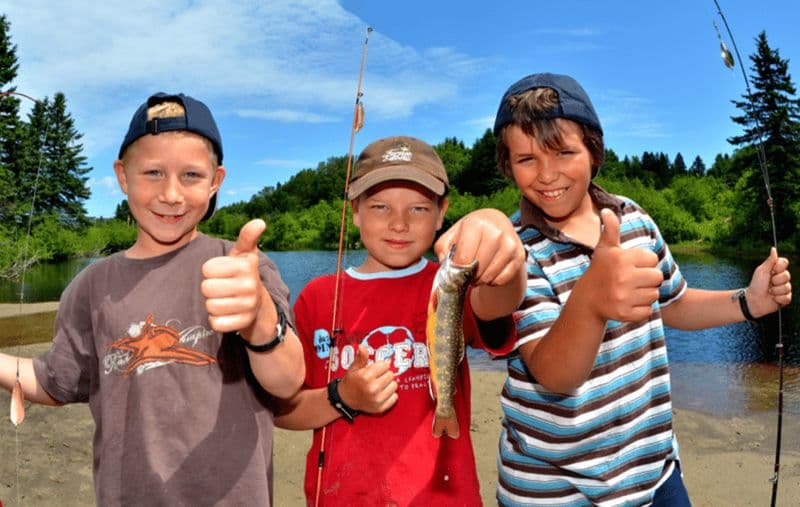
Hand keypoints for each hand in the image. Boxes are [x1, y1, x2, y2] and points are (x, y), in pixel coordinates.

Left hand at [201, 219, 273, 338]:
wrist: (259, 306)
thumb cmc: (243, 275)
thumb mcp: (245, 255)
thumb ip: (247, 237)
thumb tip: (260, 221)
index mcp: (246, 265)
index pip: (207, 269)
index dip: (211, 271)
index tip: (223, 273)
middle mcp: (250, 285)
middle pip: (206, 288)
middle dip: (211, 289)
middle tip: (224, 288)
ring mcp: (248, 305)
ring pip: (210, 306)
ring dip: (213, 305)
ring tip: (226, 300)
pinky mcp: (243, 323)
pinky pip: (216, 323)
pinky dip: (217, 320)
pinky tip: (228, 314)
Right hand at [338, 345, 397, 413]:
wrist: (345, 400)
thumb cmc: (351, 382)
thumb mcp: (353, 368)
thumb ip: (360, 358)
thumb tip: (362, 347)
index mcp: (366, 377)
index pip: (385, 365)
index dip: (380, 366)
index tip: (375, 369)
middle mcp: (372, 388)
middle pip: (391, 375)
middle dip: (385, 374)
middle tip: (377, 377)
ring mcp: (377, 399)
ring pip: (394, 385)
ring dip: (389, 384)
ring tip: (379, 385)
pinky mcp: (380, 408)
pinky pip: (395, 397)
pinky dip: (390, 395)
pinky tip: (382, 393)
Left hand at [433, 208, 524, 286]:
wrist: (497, 224)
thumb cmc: (470, 232)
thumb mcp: (452, 235)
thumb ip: (442, 249)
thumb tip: (445, 265)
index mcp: (476, 224)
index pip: (464, 258)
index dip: (458, 269)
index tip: (457, 268)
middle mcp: (496, 232)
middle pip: (477, 269)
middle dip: (469, 276)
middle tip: (467, 272)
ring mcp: (510, 244)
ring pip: (490, 276)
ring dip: (480, 280)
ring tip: (477, 272)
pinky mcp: (519, 255)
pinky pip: (502, 279)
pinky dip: (493, 281)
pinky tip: (489, 271)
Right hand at [581, 209, 662, 322]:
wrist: (587, 301)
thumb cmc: (600, 271)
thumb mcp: (605, 249)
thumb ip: (610, 229)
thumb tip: (607, 211)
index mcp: (621, 258)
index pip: (653, 259)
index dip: (643, 263)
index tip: (629, 267)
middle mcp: (622, 277)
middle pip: (657, 277)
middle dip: (647, 279)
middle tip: (631, 281)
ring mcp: (623, 296)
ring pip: (654, 294)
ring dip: (644, 294)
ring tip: (628, 292)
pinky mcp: (625, 313)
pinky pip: (648, 310)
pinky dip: (640, 309)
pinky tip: (627, 304)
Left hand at [746, 247, 791, 316]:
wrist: (753, 300)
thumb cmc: (756, 285)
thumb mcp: (762, 271)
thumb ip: (770, 261)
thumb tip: (774, 248)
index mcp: (776, 270)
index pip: (785, 262)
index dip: (779, 267)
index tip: (772, 270)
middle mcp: (781, 279)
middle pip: (787, 275)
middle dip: (776, 280)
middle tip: (768, 283)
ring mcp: (784, 289)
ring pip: (787, 287)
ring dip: (776, 291)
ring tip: (769, 292)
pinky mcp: (785, 299)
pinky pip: (787, 297)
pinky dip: (778, 299)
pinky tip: (773, 299)